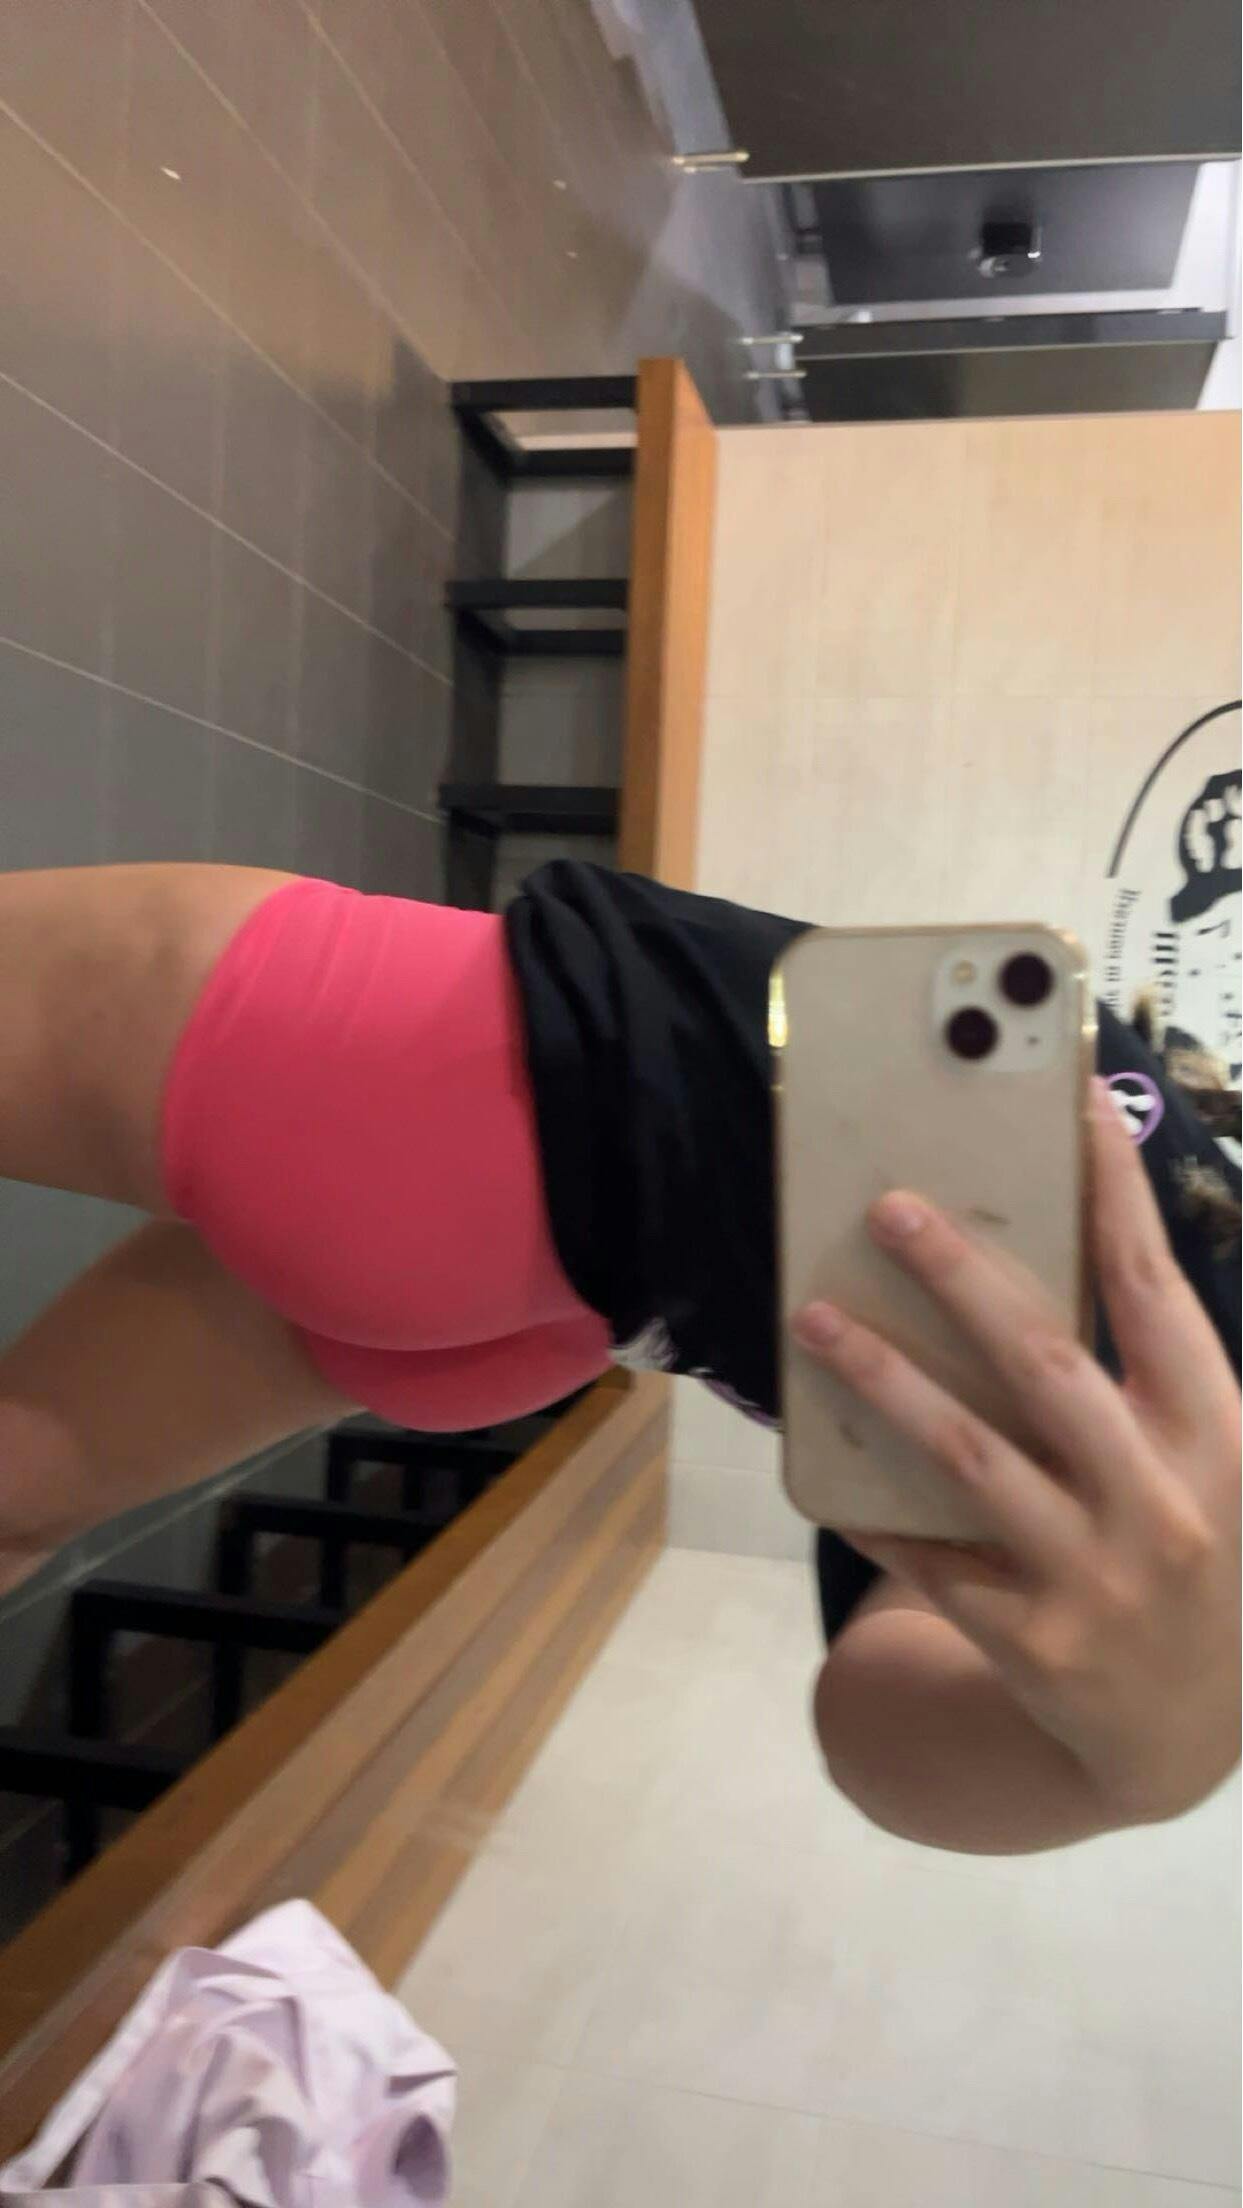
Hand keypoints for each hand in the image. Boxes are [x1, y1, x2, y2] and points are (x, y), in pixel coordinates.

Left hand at [794, 1077, 1240, 1827]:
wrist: (1188, 1739)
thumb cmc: (1196, 1558)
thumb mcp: (1210, 1464)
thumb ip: (1150, 1374)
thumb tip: (1053, 1247)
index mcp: (1215, 1433)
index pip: (1158, 1288)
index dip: (1117, 1190)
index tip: (1078, 1098)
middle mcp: (1163, 1499)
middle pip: (1045, 1360)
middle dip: (960, 1276)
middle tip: (889, 1206)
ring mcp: (1094, 1575)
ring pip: (970, 1453)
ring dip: (884, 1377)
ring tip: (814, 1317)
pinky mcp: (1029, 1638)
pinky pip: (930, 1553)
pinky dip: (874, 1504)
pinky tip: (818, 1458)